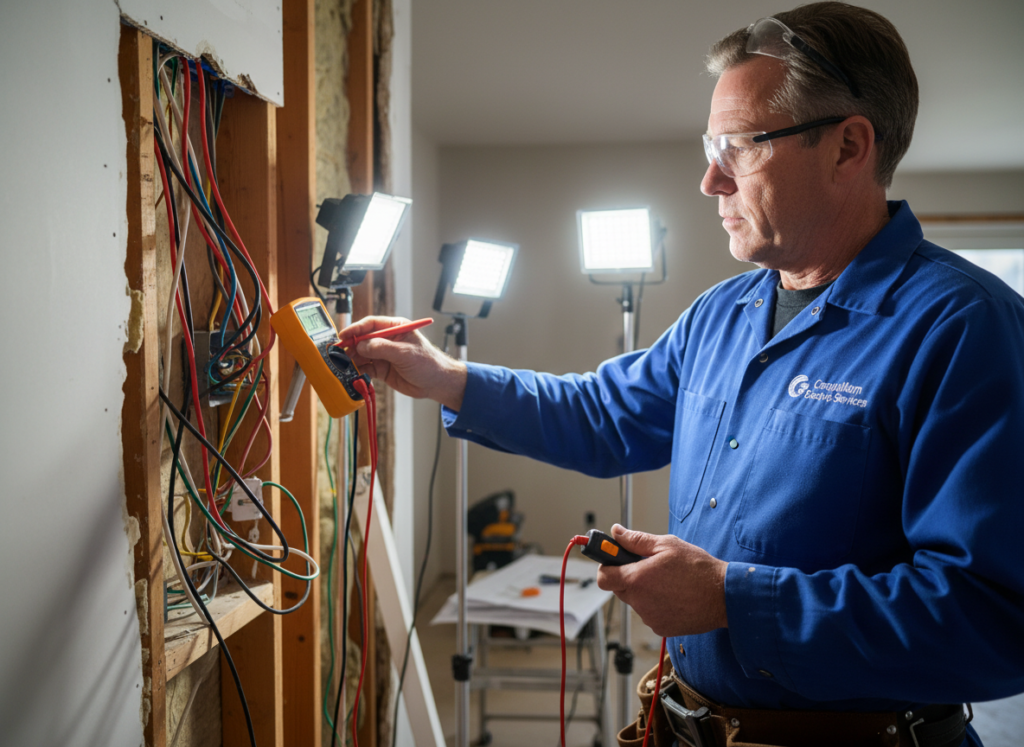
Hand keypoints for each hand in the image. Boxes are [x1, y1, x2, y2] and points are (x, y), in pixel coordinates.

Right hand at [340, 316, 467, 409]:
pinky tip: (354, 374)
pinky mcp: (382, 369)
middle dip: (351, 345)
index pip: (371, 324)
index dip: (356, 329)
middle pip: (363, 339)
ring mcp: (384, 354)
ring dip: (353, 359)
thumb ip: (382, 348)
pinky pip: (366, 368)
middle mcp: (388, 339)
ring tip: (345, 365)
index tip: (344, 335)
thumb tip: (361, 345)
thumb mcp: (405, 353)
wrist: (437, 383)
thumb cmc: (428, 363)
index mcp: (395, 328)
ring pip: (362, 354)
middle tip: (340, 353)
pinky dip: (358, 371)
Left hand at [596, 524, 728, 637]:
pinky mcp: (662, 628)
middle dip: (629, 576)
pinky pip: (650, 613)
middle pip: (620, 588)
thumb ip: (636, 540)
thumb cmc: (697, 569)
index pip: (603, 577)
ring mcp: (650, 618)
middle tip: (650, 566)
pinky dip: (657, 604)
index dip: (607, 566)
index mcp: (636, 580)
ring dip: (645, 591)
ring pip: (637, 601)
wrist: (723, 596)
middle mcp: (639, 603)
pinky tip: (675, 595)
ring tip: (668, 581)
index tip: (615, 559)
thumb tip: (616, 533)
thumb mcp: (666, 545)